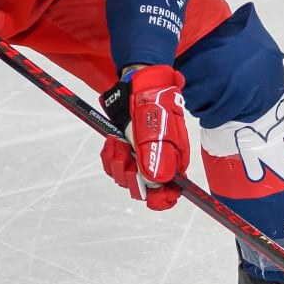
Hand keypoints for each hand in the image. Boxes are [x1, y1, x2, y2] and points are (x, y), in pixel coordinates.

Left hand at [100, 64, 187, 210]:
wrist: (138, 85)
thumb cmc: (153, 105)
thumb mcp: (156, 131)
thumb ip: (156, 157)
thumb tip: (158, 184)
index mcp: (173, 161)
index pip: (169, 193)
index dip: (160, 198)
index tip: (148, 191)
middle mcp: (157, 162)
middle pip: (143, 189)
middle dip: (130, 175)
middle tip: (127, 155)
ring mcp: (140, 156)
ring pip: (125, 177)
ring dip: (117, 162)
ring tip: (118, 142)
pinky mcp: (126, 149)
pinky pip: (113, 165)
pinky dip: (110, 155)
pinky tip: (113, 141)